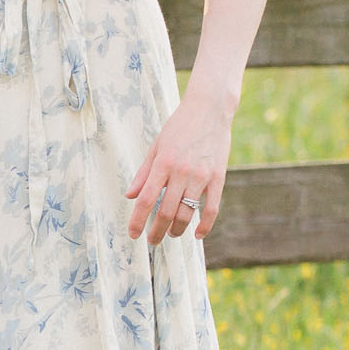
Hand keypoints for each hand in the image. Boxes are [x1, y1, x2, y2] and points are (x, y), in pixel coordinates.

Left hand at [124, 84, 233, 244]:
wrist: (209, 109)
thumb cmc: (179, 127)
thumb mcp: (156, 147)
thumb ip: (144, 173)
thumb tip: (130, 196)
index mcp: (162, 164)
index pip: (145, 200)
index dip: (137, 221)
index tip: (133, 234)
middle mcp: (181, 171)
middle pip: (165, 211)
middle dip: (156, 231)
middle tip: (152, 241)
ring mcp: (201, 175)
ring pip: (187, 213)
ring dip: (176, 230)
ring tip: (170, 234)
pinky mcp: (218, 177)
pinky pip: (212, 208)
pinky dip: (204, 225)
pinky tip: (197, 235)